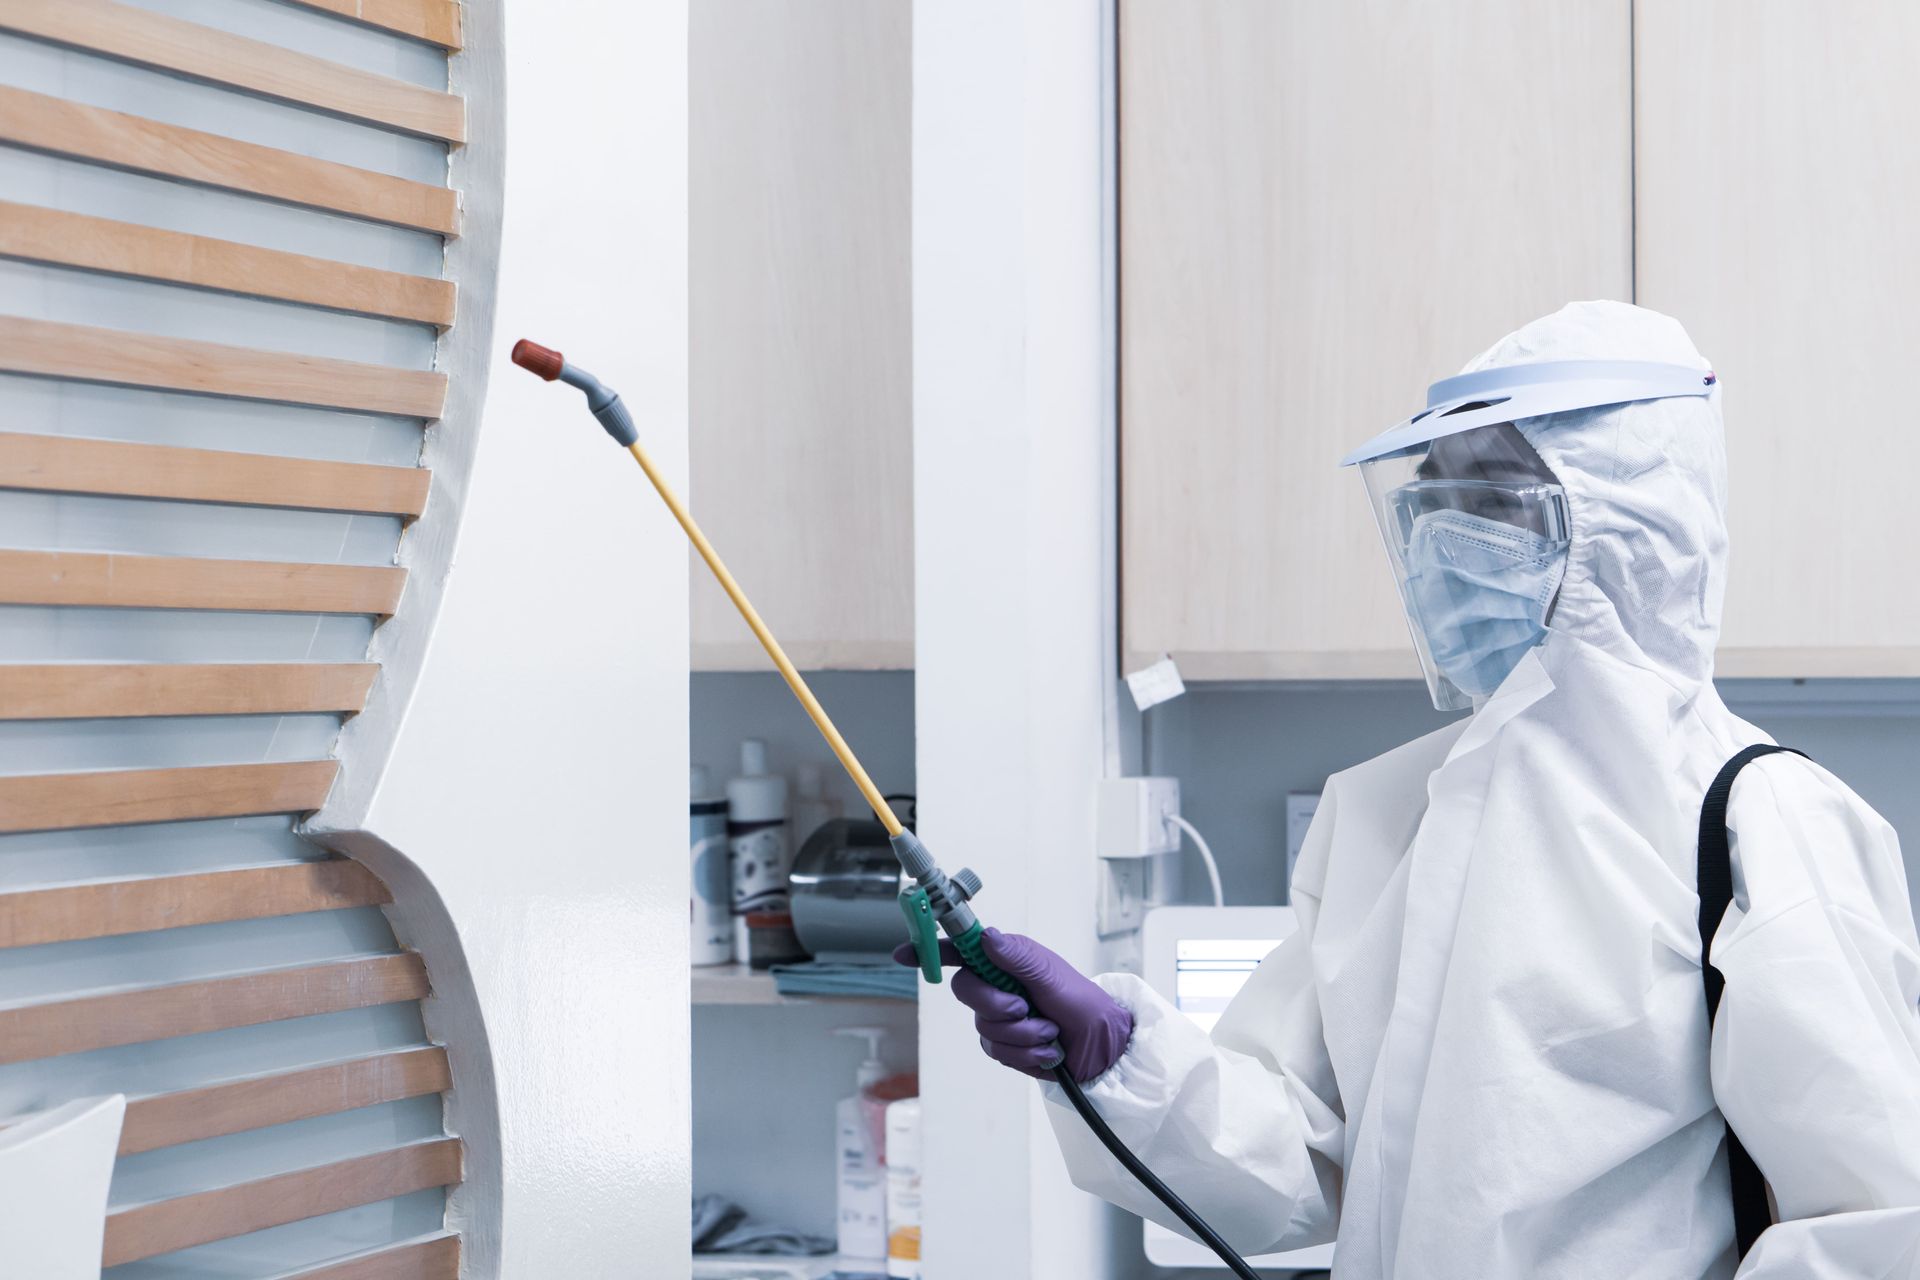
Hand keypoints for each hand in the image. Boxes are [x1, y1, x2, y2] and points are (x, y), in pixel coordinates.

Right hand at [893, 927, 1132, 1082]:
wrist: (1104, 1049)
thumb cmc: (1085, 1004)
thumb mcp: (1053, 976)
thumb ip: (1018, 958)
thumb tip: (988, 937)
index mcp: (1007, 960)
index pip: (960, 950)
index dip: (930, 950)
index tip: (905, 953)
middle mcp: (999, 985)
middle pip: (966, 993)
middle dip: (995, 1005)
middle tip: (1023, 1007)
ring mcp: (1001, 1017)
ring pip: (984, 1028)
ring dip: (1021, 1034)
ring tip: (1049, 1032)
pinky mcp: (1007, 1045)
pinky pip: (998, 1052)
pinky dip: (1026, 1052)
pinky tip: (1047, 1050)